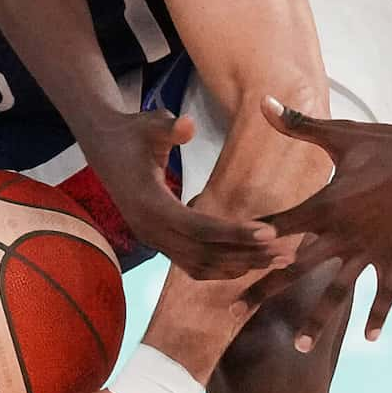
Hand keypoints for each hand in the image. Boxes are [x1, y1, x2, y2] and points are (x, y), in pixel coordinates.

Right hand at [78, 106, 284, 281]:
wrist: (104, 149)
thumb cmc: (132, 133)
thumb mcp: (148, 124)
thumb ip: (167, 126)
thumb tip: (187, 125)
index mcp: (149, 204)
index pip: (198, 227)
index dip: (234, 232)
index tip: (269, 232)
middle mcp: (151, 230)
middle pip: (205, 253)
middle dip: (247, 254)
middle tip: (287, 252)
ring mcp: (154, 240)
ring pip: (201, 265)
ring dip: (241, 265)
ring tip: (279, 261)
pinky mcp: (160, 242)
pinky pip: (193, 265)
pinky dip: (222, 268)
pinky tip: (252, 263)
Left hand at [252, 98, 391, 347]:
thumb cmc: (387, 142)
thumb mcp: (341, 134)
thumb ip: (298, 125)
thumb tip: (263, 101)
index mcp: (326, 204)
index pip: (278, 227)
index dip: (250, 241)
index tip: (223, 259)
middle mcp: (343, 232)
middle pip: (295, 267)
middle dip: (263, 290)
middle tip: (234, 313)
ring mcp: (370, 247)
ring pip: (337, 291)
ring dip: (317, 320)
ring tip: (300, 349)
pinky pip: (385, 290)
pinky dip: (378, 314)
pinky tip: (369, 338)